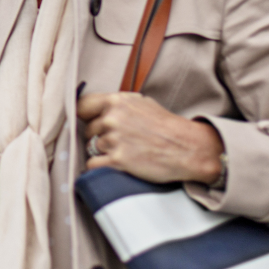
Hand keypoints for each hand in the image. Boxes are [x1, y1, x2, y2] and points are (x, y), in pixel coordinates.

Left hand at [77, 92, 223, 184]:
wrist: (187, 148)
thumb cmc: (165, 126)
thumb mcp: (141, 103)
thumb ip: (116, 104)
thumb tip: (95, 108)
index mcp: (115, 101)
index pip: (81, 106)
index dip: (84, 116)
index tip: (87, 122)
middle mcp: (111, 118)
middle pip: (88, 130)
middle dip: (99, 136)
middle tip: (120, 141)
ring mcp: (113, 140)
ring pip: (92, 148)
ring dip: (104, 153)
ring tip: (126, 152)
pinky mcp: (117, 161)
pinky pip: (93, 165)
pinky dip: (101, 167)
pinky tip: (117, 165)